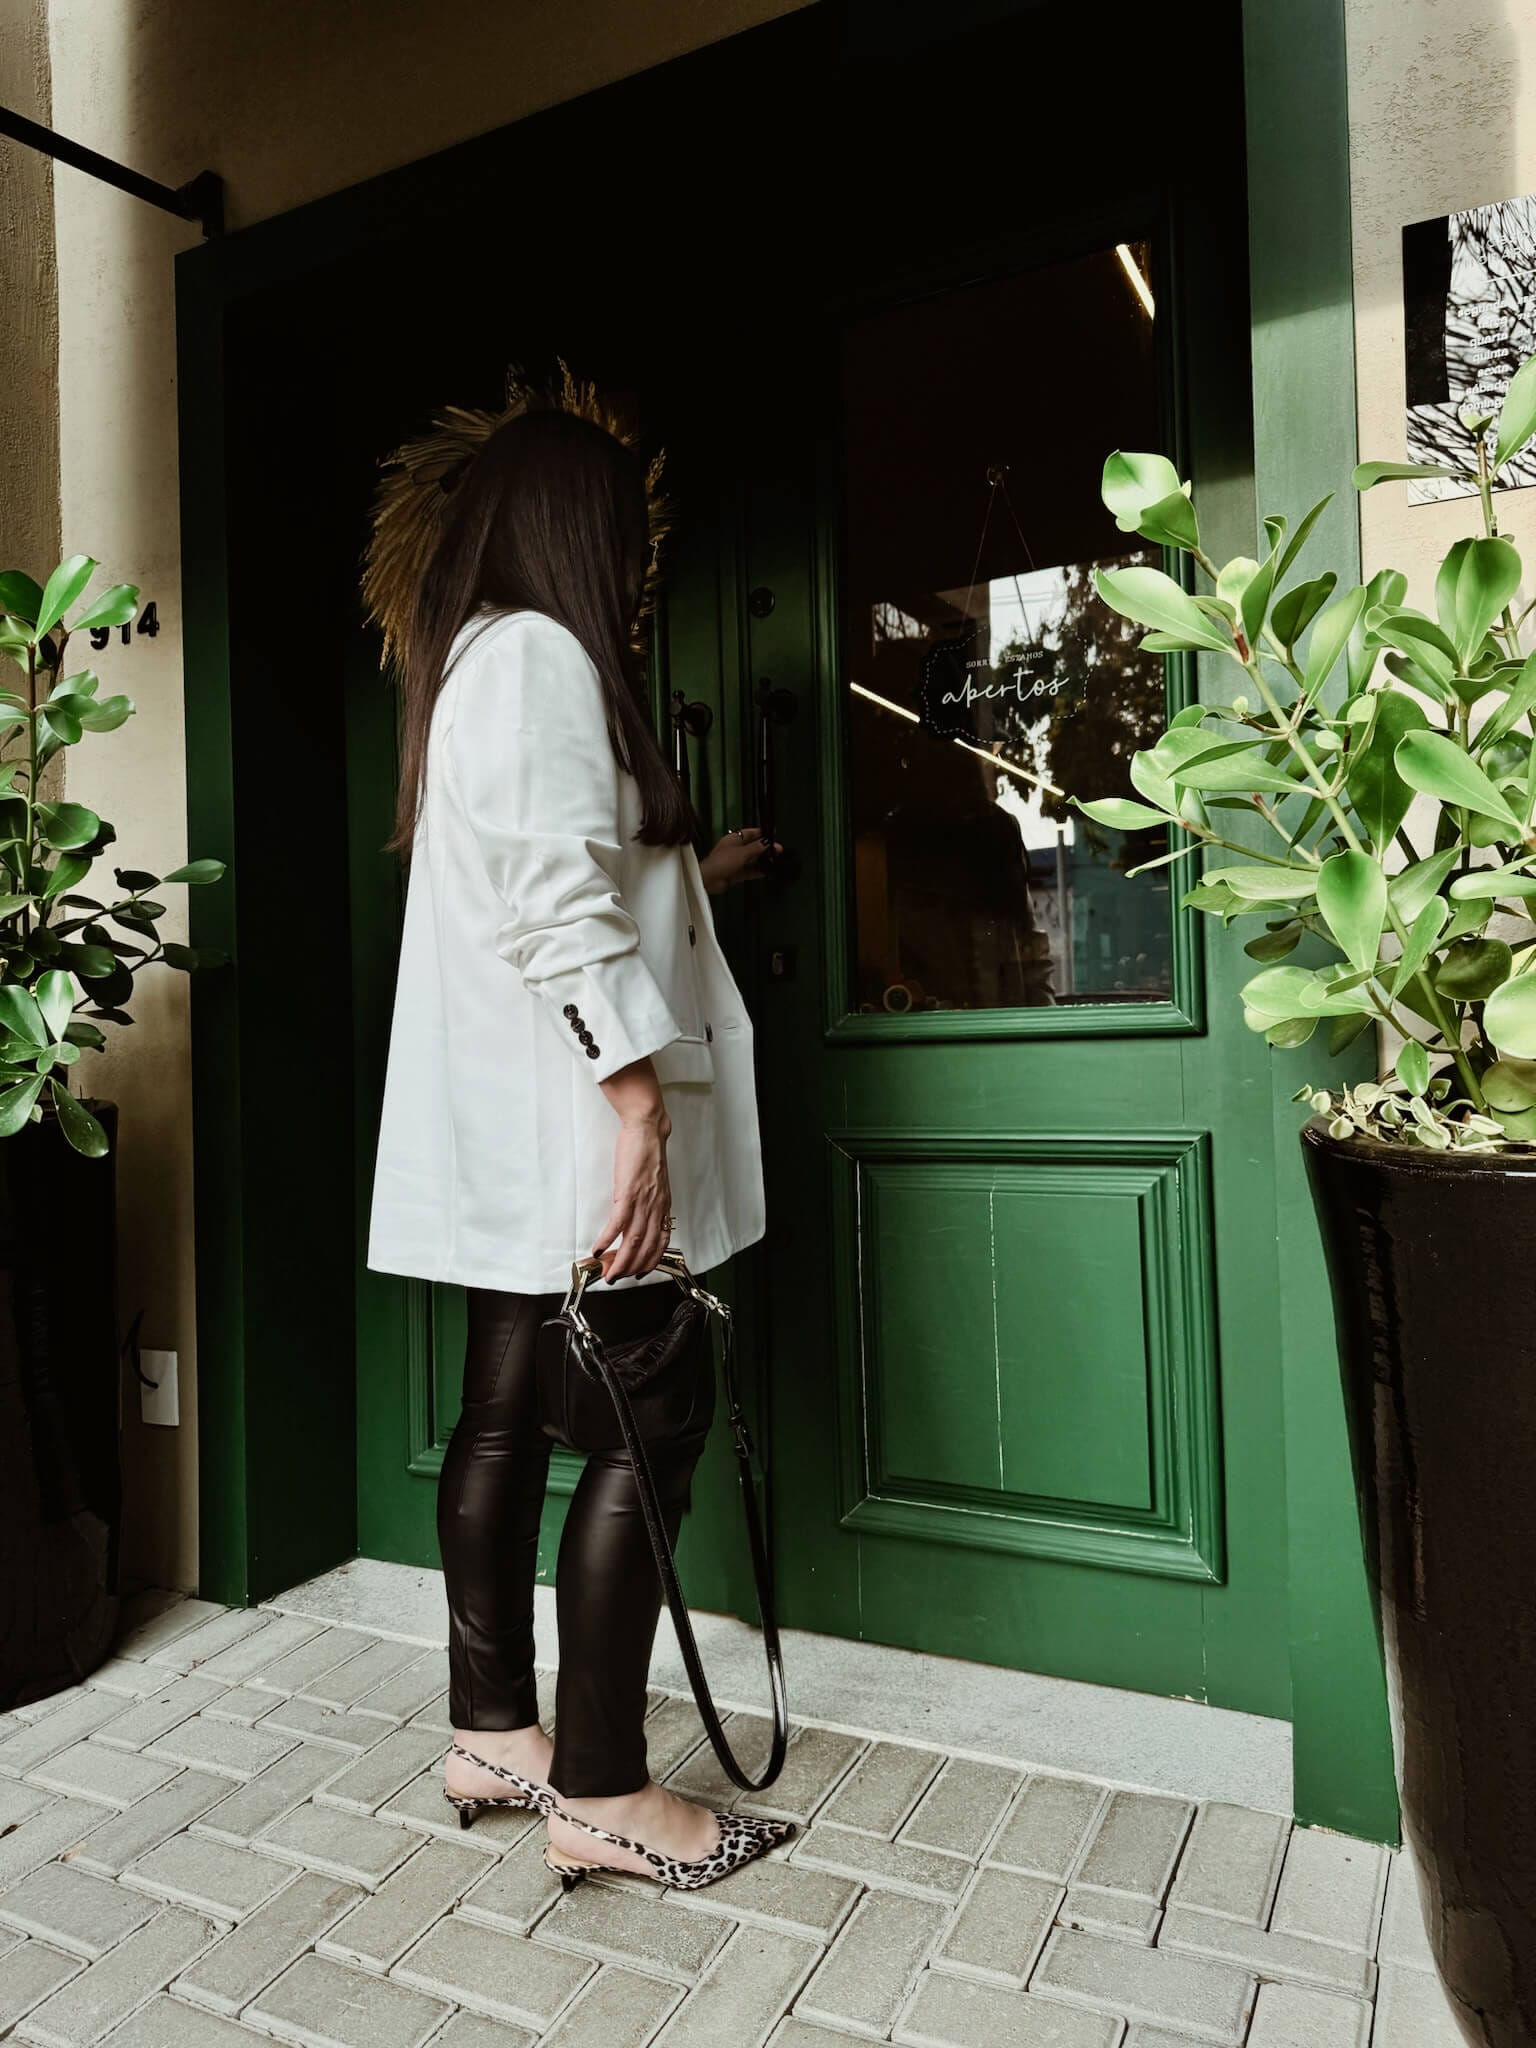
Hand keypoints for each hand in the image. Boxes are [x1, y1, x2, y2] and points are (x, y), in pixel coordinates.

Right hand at [594, 1060, 672, 1279]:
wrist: (647, 1128)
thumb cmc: (648, 1151)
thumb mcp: (655, 1181)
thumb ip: (652, 1200)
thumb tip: (641, 1215)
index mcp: (663, 1205)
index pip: (661, 1241)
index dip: (650, 1261)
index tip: (639, 1273)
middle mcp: (656, 1207)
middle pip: (646, 1247)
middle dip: (631, 1267)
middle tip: (616, 1278)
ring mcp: (643, 1201)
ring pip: (633, 1240)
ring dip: (619, 1260)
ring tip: (608, 1272)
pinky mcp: (628, 1192)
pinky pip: (618, 1223)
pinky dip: (608, 1239)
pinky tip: (598, 1248)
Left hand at [698, 826, 782, 895]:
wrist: (711, 879)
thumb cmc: (721, 862)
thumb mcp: (743, 852)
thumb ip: (757, 847)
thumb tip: (768, 842)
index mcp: (734, 839)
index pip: (751, 833)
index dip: (762, 834)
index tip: (773, 837)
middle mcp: (735, 849)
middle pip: (753, 846)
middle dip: (765, 848)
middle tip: (778, 850)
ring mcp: (736, 861)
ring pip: (753, 859)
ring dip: (763, 860)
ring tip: (775, 861)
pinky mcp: (736, 873)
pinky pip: (750, 871)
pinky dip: (758, 871)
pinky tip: (767, 872)